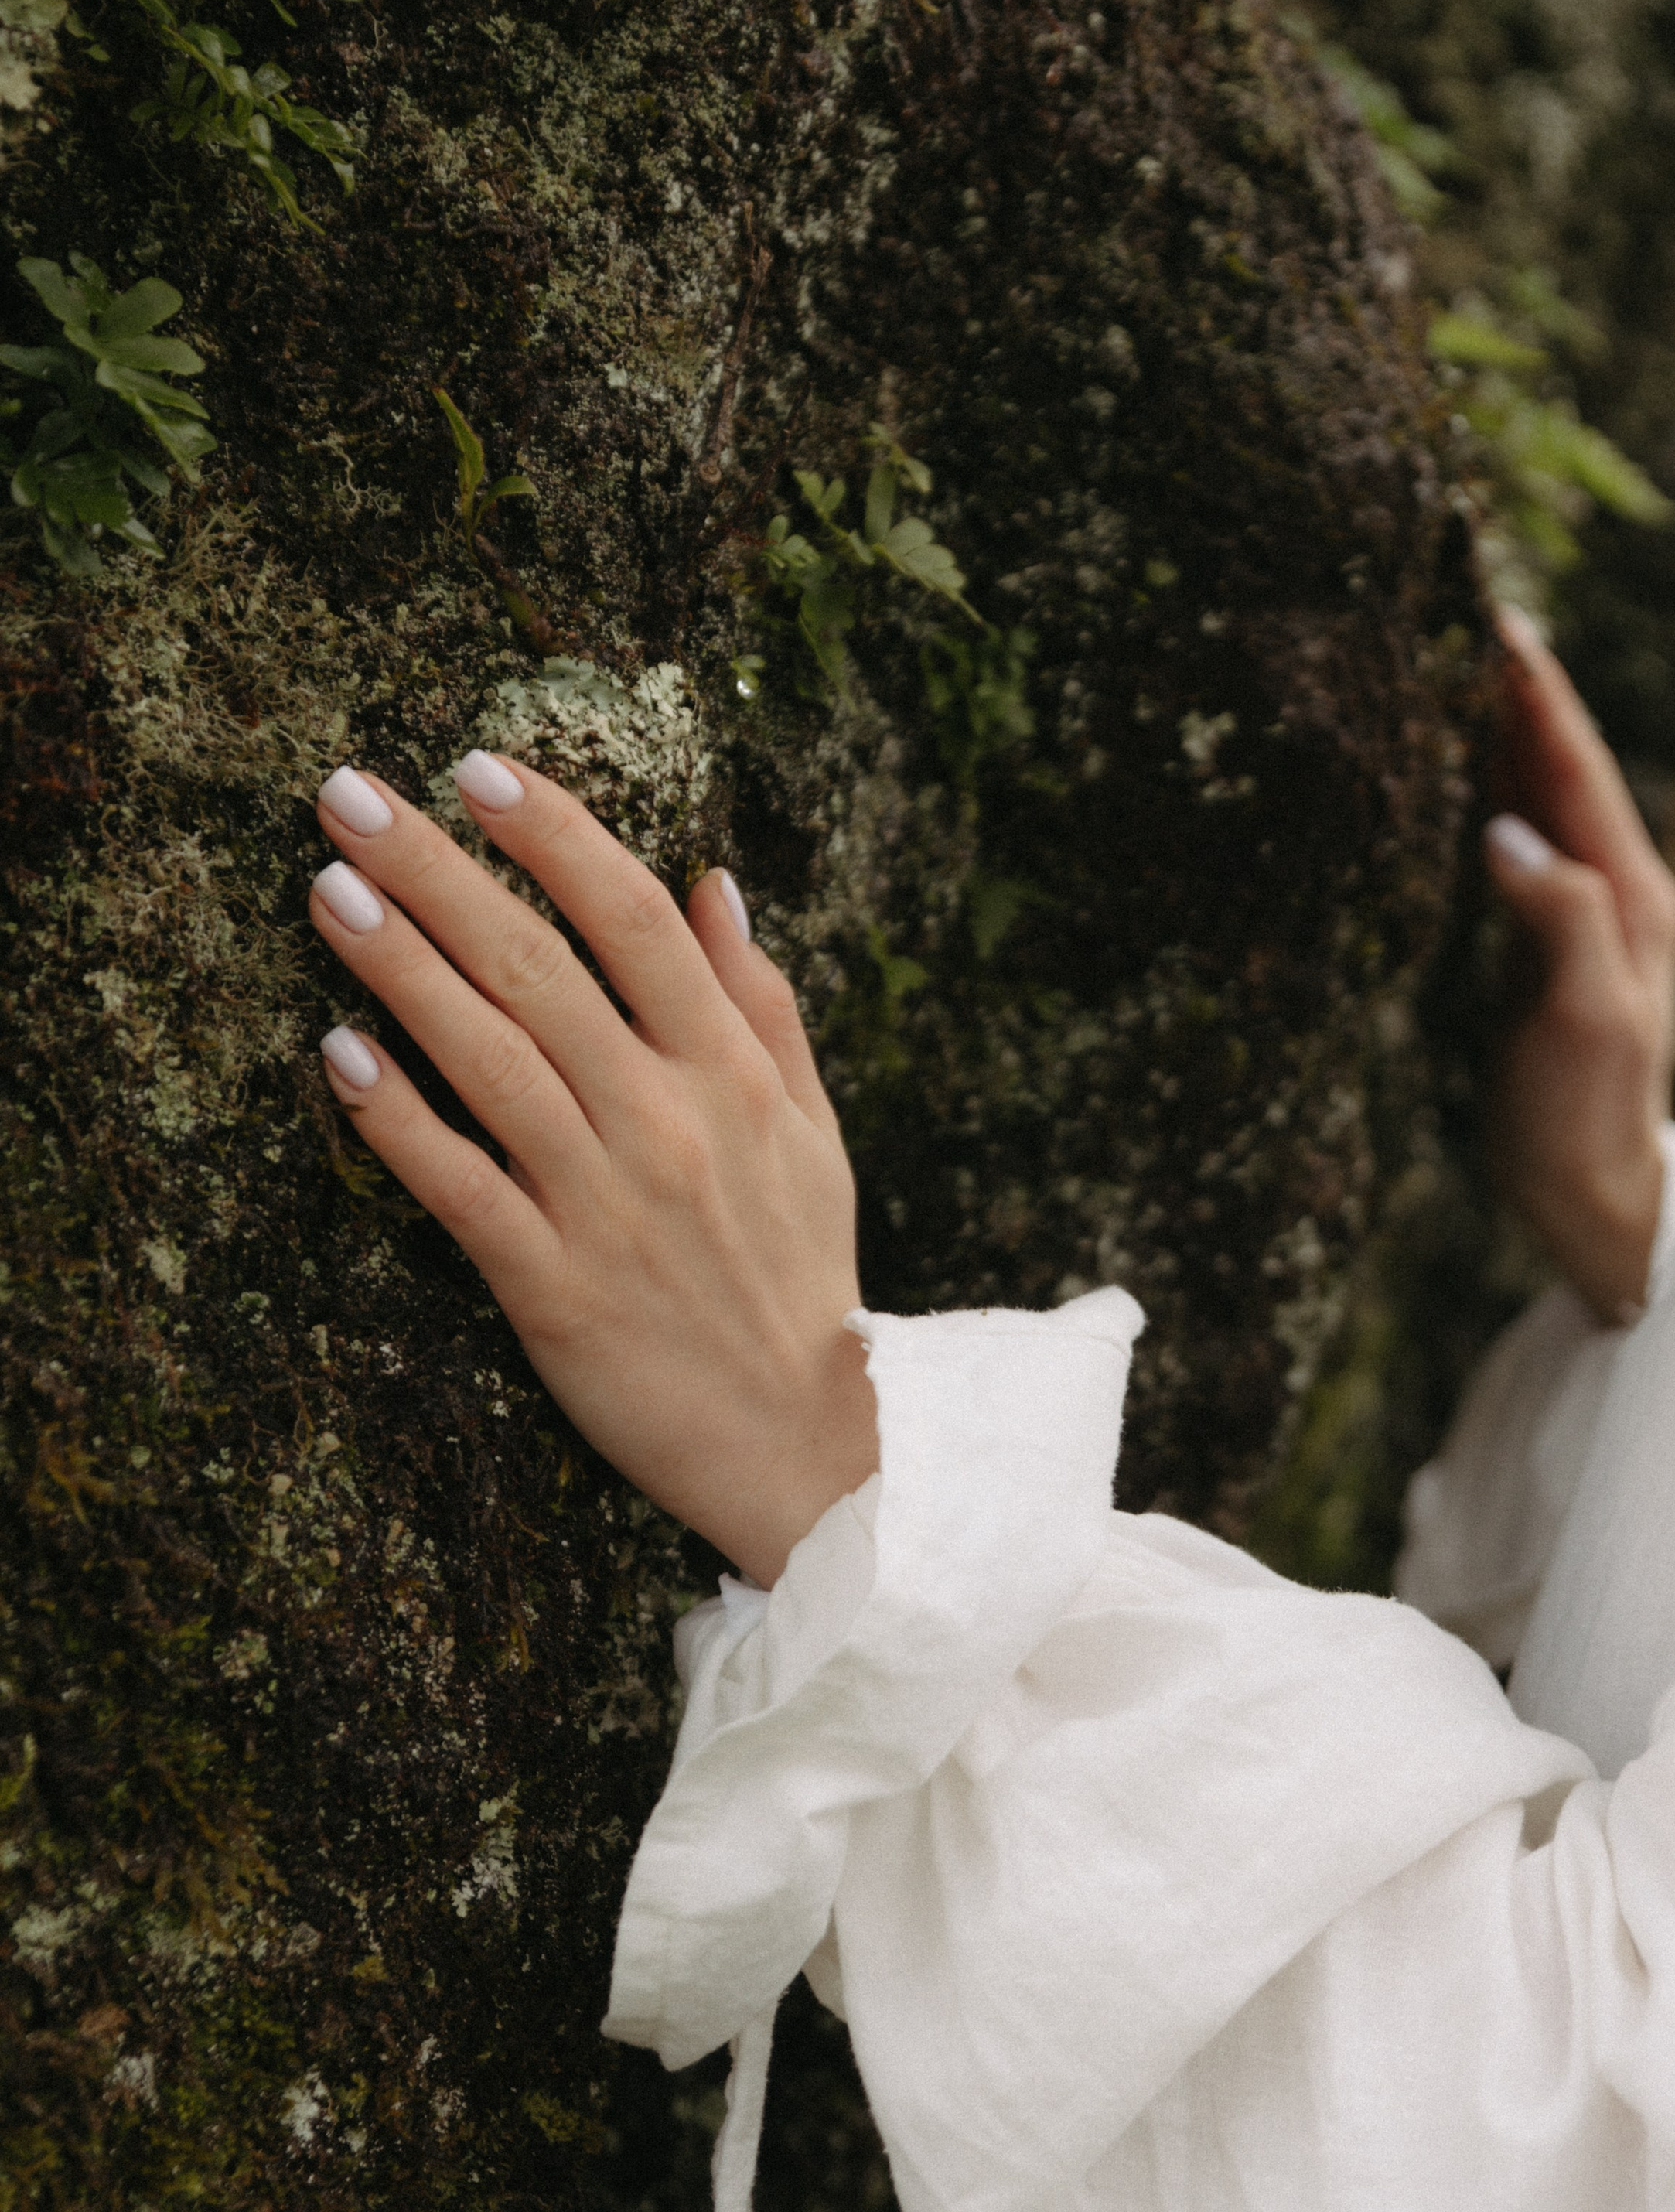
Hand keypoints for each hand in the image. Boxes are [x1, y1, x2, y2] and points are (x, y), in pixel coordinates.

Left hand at [307, 754, 875, 1585]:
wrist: (811, 1442)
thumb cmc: (803, 1275)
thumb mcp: (812, 1130)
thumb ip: (763, 1004)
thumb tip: (713, 883)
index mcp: (732, 1072)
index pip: (634, 918)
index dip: (553, 834)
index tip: (479, 768)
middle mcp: (667, 1120)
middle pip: (536, 965)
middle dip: (437, 869)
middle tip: (346, 794)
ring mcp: (605, 1204)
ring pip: (488, 1058)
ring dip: (399, 967)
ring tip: (326, 890)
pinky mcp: (551, 1290)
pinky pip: (460, 1189)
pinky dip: (398, 1122)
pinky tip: (336, 1056)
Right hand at [1484, 610, 1674, 1324]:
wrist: (1588, 1201)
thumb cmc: (1585, 1121)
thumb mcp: (1583, 1022)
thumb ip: (1558, 920)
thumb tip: (1505, 830)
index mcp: (1630, 895)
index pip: (1578, 768)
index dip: (1537, 693)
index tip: (1495, 619)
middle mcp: (1610, 890)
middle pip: (1559, 764)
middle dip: (1512, 688)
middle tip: (1458, 608)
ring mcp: (1575, 914)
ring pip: (1533, 796)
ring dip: (1493, 729)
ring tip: (1445, 659)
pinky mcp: (1536, 940)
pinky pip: (1509, 840)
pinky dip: (1477, 788)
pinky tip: (1440, 764)